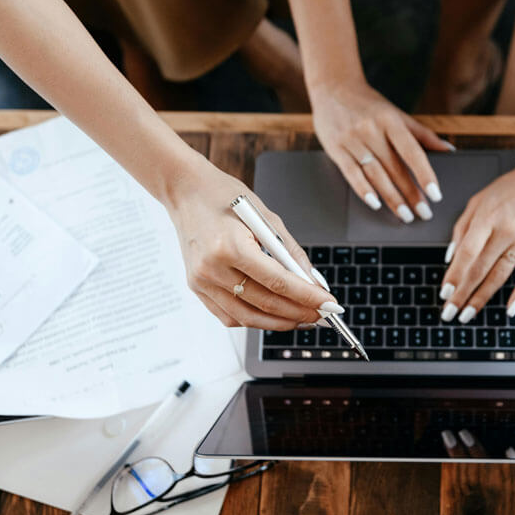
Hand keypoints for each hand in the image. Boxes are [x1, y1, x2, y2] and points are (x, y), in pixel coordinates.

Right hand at [165, 156, 340, 329]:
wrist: (185, 192)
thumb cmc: (224, 197)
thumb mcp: (266, 217)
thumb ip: (291, 253)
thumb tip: (313, 282)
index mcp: (230, 247)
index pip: (278, 283)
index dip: (307, 297)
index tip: (329, 304)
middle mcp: (212, 269)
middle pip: (264, 303)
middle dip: (299, 313)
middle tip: (322, 314)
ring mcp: (201, 282)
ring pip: (247, 317)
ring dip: (279, 322)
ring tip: (302, 319)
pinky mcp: (196, 288)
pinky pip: (229, 316)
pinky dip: (254, 320)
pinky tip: (274, 316)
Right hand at [310, 79, 452, 222]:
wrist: (333, 88)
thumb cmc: (369, 105)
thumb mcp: (397, 115)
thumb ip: (422, 135)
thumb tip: (449, 150)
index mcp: (391, 121)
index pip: (412, 152)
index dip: (425, 175)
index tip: (435, 195)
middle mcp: (372, 130)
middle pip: (395, 168)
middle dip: (411, 194)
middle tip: (423, 213)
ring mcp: (353, 140)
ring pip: (376, 174)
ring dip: (391, 197)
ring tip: (405, 215)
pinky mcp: (336, 148)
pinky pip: (351, 173)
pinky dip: (363, 190)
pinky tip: (375, 204)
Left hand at [438, 141, 514, 322]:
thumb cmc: (514, 186)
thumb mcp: (480, 199)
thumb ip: (462, 226)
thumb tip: (450, 256)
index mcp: (486, 217)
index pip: (466, 253)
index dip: (454, 275)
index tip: (444, 293)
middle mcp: (504, 230)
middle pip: (479, 268)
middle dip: (462, 294)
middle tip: (450, 313)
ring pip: (499, 274)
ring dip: (482, 297)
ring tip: (468, 314)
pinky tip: (510, 309)